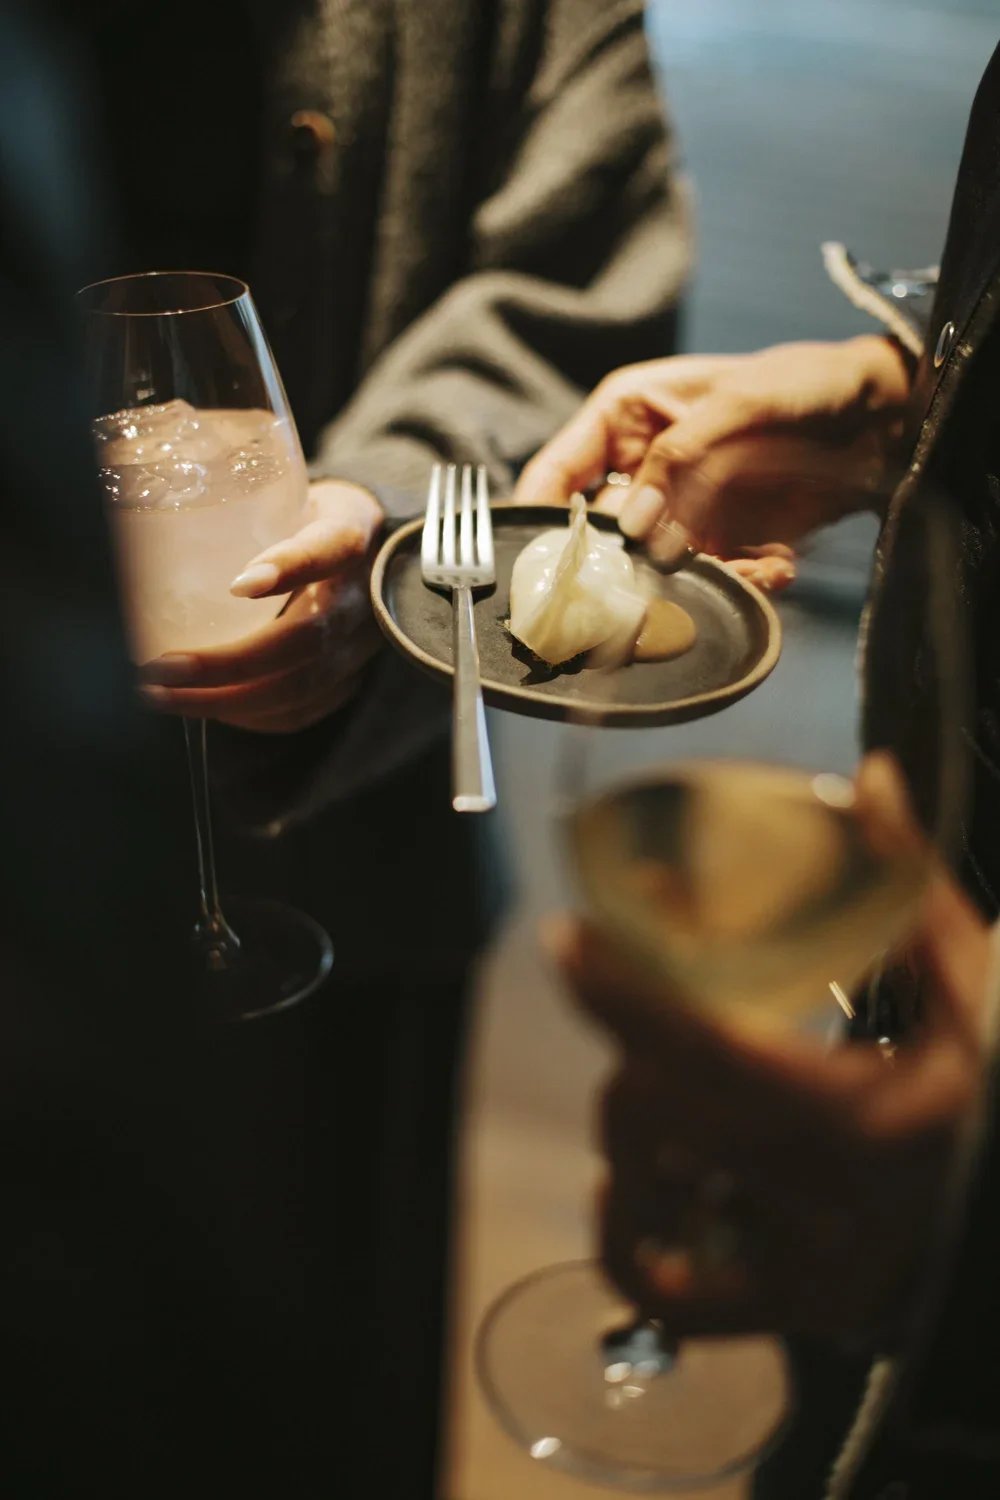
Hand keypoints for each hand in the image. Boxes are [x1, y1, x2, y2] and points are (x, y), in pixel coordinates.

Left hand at [141, 479, 384, 733]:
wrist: (370, 545)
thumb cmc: (304, 513)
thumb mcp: (284, 490)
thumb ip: (235, 499)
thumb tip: (143, 510)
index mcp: (351, 531)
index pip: (331, 547)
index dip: (290, 567)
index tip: (240, 586)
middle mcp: (362, 594)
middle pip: (305, 641)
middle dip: (227, 665)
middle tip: (160, 670)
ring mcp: (360, 643)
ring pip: (301, 686)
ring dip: (228, 701)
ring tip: (164, 696)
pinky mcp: (350, 677)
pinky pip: (302, 710)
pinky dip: (252, 718)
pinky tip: (208, 710)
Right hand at [514, 337, 911, 574]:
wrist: (877, 416)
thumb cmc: (804, 383)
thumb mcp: (740, 400)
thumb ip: (680, 456)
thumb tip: (631, 526)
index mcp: (625, 418)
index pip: (556, 471)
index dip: (534, 516)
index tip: (534, 565)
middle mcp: (642, 469)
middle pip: (600, 536)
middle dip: (624, 567)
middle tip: (653, 587)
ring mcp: (679, 511)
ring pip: (654, 568)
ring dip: (692, 581)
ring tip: (750, 566)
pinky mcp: (718, 543)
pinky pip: (708, 579)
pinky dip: (740, 582)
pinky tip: (778, 564)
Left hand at [545, 872, 987, 1341]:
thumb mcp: (976, 979)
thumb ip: (910, 885)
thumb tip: (877, 779)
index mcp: (871, 1117)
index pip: (713, 1050)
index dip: (627, 994)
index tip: (571, 940)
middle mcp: (832, 1205)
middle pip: (665, 1113)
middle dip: (627, 1038)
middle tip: (629, 993)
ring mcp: (812, 1268)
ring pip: (655, 1191)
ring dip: (626, 1121)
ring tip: (643, 1076)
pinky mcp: (799, 1307)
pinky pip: (675, 1300)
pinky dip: (626, 1244)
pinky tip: (621, 1188)